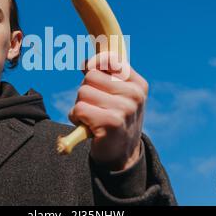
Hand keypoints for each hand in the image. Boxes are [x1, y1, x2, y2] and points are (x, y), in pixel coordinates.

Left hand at [68, 51, 148, 170]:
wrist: (121, 155)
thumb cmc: (115, 119)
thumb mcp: (116, 96)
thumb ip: (104, 77)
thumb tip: (84, 63)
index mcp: (138, 84)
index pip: (111, 59)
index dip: (95, 63)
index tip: (88, 69)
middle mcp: (134, 94)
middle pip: (91, 76)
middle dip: (85, 91)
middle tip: (95, 106)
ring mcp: (125, 108)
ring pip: (82, 92)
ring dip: (80, 106)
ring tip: (92, 118)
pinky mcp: (111, 122)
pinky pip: (79, 109)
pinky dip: (77, 118)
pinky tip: (88, 126)